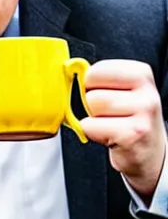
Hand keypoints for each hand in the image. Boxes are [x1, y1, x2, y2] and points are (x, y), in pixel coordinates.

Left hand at [80, 59, 166, 199]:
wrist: (147, 149)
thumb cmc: (128, 118)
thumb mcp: (121, 90)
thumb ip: (99, 78)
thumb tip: (70, 68)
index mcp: (141, 74)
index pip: (96, 70)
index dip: (91, 84)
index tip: (102, 92)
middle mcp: (146, 92)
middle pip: (91, 92)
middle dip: (91, 104)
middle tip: (107, 113)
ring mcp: (142, 113)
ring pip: (91, 107)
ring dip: (93, 119)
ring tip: (109, 123)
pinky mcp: (131, 134)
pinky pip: (90, 127)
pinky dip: (93, 133)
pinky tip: (109, 135)